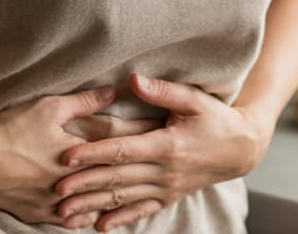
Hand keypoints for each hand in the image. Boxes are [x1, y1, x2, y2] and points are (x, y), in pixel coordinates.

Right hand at [0, 87, 159, 227]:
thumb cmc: (10, 131)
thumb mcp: (48, 108)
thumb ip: (84, 102)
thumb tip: (114, 92)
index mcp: (82, 149)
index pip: (124, 140)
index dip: (146, 133)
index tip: (168, 127)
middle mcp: (78, 178)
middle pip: (119, 172)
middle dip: (144, 163)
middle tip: (168, 158)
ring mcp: (61, 200)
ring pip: (101, 202)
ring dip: (122, 195)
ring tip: (144, 190)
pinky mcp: (44, 214)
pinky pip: (75, 220)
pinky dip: (91, 216)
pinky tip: (103, 217)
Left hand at [52, 73, 272, 231]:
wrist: (241, 149)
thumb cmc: (217, 118)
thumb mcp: (194, 99)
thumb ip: (162, 90)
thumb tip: (133, 78)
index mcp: (167, 145)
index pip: (123, 150)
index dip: (94, 153)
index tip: (67, 157)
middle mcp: (165, 171)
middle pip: (117, 178)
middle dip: (84, 184)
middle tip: (55, 189)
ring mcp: (167, 187)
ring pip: (124, 198)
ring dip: (93, 205)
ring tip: (65, 212)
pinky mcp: (170, 196)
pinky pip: (141, 210)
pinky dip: (120, 219)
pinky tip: (99, 226)